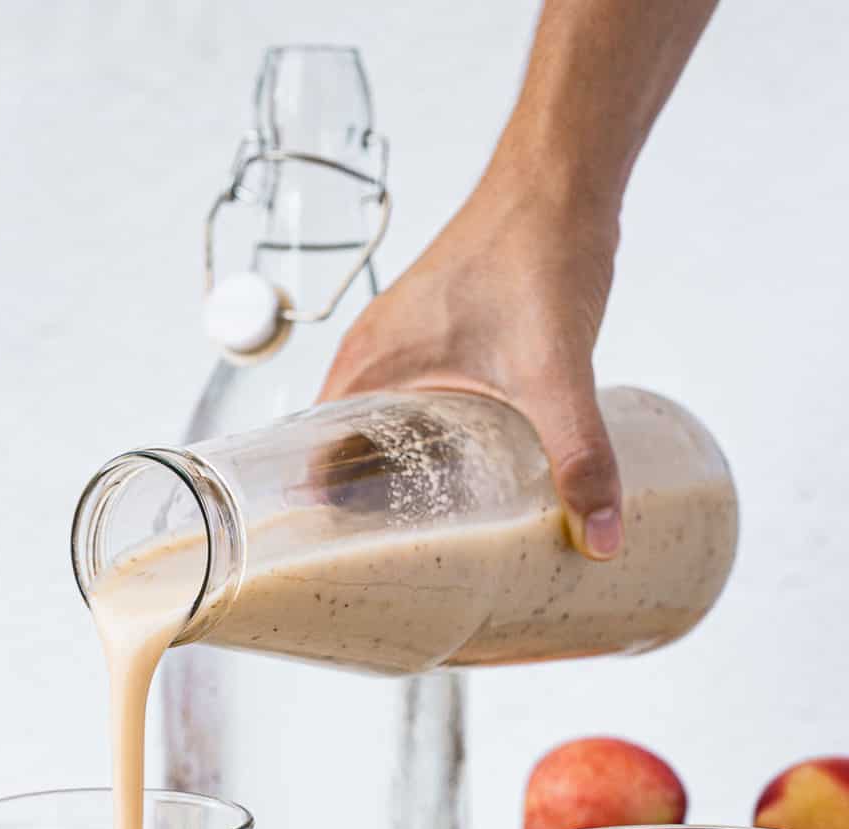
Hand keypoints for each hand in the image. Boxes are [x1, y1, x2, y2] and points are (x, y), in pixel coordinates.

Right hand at [319, 166, 623, 559]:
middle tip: (393, 574)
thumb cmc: (535, 249)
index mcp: (364, 370)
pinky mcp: (433, 339)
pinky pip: (408, 408)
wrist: (561, 171)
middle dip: (363, 517)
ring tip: (424, 542)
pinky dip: (423, 446)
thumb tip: (603, 539)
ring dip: (393, 481)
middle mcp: (367, 359)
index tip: (341, 572)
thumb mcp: (554, 371)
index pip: (307, 466)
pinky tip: (462, 478)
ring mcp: (397, 347)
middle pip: (340, 458)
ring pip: (376, 434)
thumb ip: (579, 457)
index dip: (318, 525)